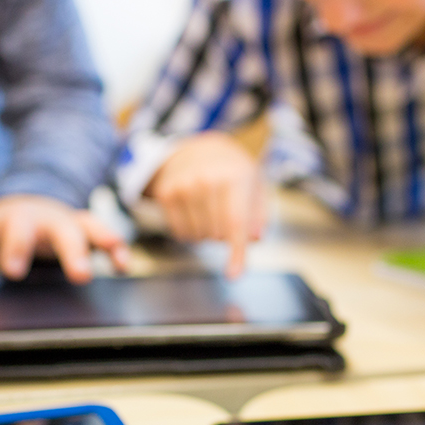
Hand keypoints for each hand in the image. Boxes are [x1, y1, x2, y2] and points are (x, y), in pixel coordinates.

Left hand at [0, 194, 129, 283]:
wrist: (27, 203)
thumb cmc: (4, 230)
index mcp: (18, 221)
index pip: (17, 234)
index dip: (16, 251)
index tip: (14, 271)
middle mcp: (49, 219)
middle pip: (62, 233)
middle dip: (72, 253)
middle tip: (81, 276)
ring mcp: (71, 224)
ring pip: (91, 229)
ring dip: (106, 243)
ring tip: (118, 260)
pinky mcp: (89, 232)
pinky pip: (108, 238)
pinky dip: (118, 250)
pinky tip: (125, 265)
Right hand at [145, 132, 266, 277]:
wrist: (198, 149)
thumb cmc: (232, 172)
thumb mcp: (255, 185)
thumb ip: (259, 214)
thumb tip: (254, 238)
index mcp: (235, 177)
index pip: (235, 223)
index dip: (236, 252)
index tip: (233, 275)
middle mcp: (206, 180)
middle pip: (216, 235)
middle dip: (223, 234)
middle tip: (224, 212)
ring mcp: (183, 186)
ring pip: (197, 237)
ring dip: (206, 233)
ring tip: (209, 210)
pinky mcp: (165, 193)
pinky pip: (179, 233)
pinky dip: (189, 231)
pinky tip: (194, 212)